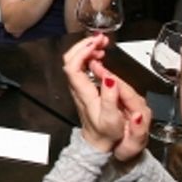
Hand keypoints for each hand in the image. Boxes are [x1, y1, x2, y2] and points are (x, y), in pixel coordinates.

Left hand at [62, 35, 149, 160]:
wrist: (99, 143)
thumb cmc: (106, 133)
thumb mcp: (111, 119)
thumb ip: (110, 98)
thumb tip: (108, 78)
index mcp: (83, 93)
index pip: (73, 66)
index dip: (82, 51)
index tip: (96, 44)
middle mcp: (77, 87)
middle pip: (70, 59)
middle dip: (84, 45)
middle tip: (101, 39)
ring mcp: (78, 86)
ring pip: (75, 61)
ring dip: (87, 49)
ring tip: (102, 44)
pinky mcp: (83, 86)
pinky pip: (81, 65)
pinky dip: (89, 56)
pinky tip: (100, 55)